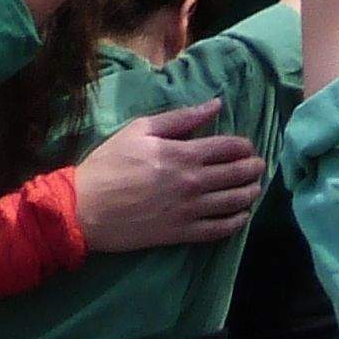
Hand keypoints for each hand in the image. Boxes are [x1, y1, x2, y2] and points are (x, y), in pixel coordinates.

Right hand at [73, 100, 262, 252]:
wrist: (81, 210)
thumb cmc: (108, 165)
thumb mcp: (140, 130)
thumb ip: (181, 118)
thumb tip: (216, 104)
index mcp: (184, 154)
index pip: (232, 147)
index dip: (246, 146)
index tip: (246, 147)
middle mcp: (192, 182)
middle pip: (240, 173)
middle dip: (254, 168)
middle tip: (257, 166)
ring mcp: (188, 210)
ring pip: (235, 201)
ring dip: (251, 193)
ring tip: (254, 188)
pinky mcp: (179, 234)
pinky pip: (218, 230)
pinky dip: (236, 222)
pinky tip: (241, 216)